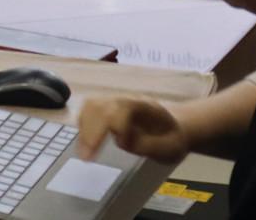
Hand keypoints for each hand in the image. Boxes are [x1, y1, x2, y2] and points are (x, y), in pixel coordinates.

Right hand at [76, 97, 191, 162]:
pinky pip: (87, 110)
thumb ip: (149, 145)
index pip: (123, 107)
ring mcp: (114, 101)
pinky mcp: (105, 107)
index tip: (121, 144)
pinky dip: (83, 126)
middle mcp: (126, 99)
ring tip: (83, 152)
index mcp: (146, 107)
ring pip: (90, 105)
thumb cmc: (171, 139)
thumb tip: (121, 142)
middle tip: (86, 157)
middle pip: (101, 105)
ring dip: (84, 128)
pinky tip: (85, 143)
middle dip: (92, 130)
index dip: (118, 125)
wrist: (172, 126)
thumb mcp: (171, 147)